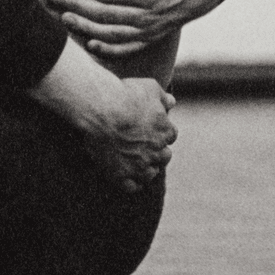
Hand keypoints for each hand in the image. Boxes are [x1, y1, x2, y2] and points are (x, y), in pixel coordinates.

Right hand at [29, 48, 176, 192]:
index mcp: (166, 132)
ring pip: (150, 174)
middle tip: (143, 146)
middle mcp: (157, 152)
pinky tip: (125, 176)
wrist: (103, 110)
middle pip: (163, 157)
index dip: (160, 132)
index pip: (170, 136)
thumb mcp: (149, 87)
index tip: (150, 129)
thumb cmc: (126, 95)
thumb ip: (162, 96)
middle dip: (156, 151)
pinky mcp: (122, 175)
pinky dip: (131, 183)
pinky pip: (132, 187)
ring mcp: (140, 166)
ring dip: (146, 169)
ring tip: (135, 163)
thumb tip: (172, 102)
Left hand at [48, 0, 229, 57]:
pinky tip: (89, 44)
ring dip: (85, 28)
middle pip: (104, 14)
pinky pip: (126, 49)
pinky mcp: (151, 39)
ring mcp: (149, 31)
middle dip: (76, 6)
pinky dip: (107, 49)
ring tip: (64, 19)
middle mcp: (148, 16)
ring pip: (111, 34)